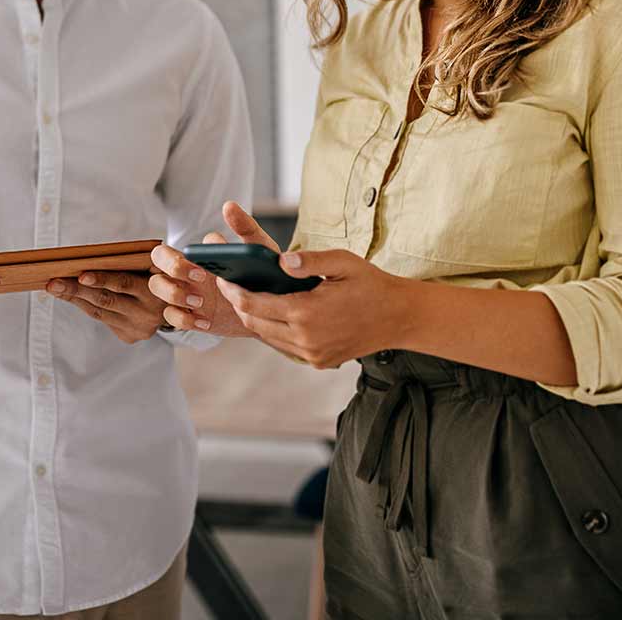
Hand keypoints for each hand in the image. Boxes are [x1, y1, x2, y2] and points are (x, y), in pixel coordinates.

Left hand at [47, 269, 164, 343]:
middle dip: (76, 290)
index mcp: (156, 290)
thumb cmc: (161, 274)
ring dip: (75, 299)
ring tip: (55, 287)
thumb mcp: (159, 265)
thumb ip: (135, 262)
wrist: (182, 304)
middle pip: (106, 300)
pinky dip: (85, 306)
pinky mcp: (131, 336)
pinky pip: (103, 320)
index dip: (102, 279)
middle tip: (54, 282)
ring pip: (100, 312)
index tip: (80, 274)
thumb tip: (91, 258)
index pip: (124, 284)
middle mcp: (148, 312)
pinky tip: (71, 296)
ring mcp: (139, 327)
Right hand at [148, 201, 276, 336]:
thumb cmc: (261, 272)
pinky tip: (204, 321)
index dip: (181, 259)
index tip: (205, 268)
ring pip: (157, 287)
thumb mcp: (258, 247)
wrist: (272, 307)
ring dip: (174, 295)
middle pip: (156, 262)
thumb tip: (228, 206)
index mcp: (198, 254)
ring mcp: (185, 293)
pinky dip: (184, 319)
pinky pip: (170, 317)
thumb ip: (244, 226)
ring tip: (201, 302)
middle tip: (199, 278)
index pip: (170, 249)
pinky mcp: (190, 315)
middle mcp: (186, 271)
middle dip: (171, 269)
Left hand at [215, 247, 410, 368]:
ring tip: (246, 297)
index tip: (222, 278)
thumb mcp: (343, 262)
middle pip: (255, 323)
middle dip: (239, 304)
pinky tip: (272, 312)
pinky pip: (284, 346)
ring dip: (254, 318)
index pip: (255, 304)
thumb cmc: (370, 284)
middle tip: (229, 285)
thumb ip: (309, 260)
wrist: (398, 318)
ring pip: (268, 337)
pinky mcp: (319, 362)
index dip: (234, 291)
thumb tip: (280, 261)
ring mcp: (312, 354)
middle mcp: (306, 339)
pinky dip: (273, 330)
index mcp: (307, 312)